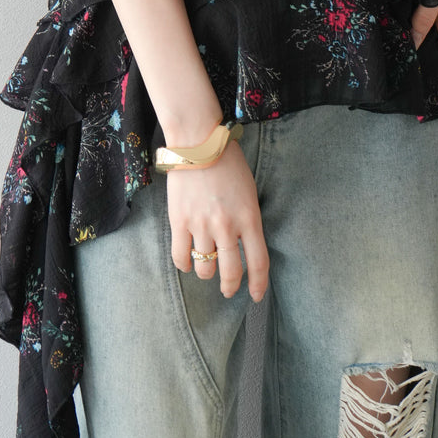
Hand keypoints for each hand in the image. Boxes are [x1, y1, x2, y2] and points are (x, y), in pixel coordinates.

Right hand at [167, 139, 269, 301]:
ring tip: (207, 266)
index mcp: (249, 217)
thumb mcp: (249, 191)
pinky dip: (185, 264)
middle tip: (228, 289)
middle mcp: (226, 226)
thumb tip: (243, 245)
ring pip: (204, 267)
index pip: (258, 263)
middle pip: (230, 272)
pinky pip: (180, 256)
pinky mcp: (179, 221)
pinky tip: (188, 260)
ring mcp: (201, 225)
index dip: (258, 285)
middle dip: (230, 287)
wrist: (198, 141)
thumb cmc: (228, 162)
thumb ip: (248, 220)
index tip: (255, 295)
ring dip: (207, 272)